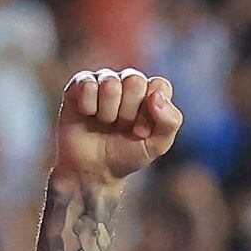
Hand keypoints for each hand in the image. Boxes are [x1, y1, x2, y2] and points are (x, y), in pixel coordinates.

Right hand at [50, 69, 181, 189]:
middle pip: (135, 80)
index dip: (150, 113)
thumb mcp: (156, 146)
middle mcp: (128, 81)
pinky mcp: (80, 84)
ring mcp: (104, 80)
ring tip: (105, 123)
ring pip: (110, 83)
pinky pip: (87, 85)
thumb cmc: (126, 155)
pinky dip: (88, 108)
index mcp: (151, 92)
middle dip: (128, 112)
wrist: (93, 170)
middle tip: (121, 128)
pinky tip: (88, 116)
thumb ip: (170, 122)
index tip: (141, 131)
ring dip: (108, 112)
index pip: (159, 86)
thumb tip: (155, 96)